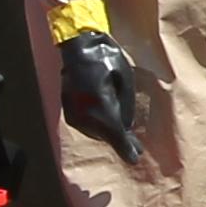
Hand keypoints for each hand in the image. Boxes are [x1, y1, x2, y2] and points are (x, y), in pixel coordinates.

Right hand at [56, 29, 149, 151]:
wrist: (77, 48)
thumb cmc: (106, 59)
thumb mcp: (125, 79)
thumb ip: (126, 105)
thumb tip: (126, 126)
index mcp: (101, 105)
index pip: (115, 134)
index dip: (126, 148)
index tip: (135, 158)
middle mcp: (85, 114)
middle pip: (106, 136)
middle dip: (120, 140)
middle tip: (135, 144)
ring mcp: (75, 115)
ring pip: (96, 133)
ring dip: (109, 133)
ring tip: (122, 132)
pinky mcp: (69, 114)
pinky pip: (88, 127)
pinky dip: (98, 127)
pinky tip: (107, 121)